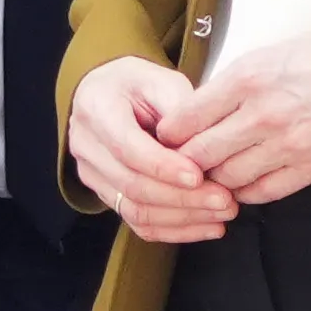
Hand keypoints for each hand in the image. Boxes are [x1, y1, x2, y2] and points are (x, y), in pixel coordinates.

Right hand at [67, 57, 240, 243]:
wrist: (107, 93)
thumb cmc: (136, 84)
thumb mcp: (161, 80)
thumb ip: (180, 110)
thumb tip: (201, 149)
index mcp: (97, 110)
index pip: (128, 148)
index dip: (164, 167)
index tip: (199, 175)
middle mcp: (87, 146)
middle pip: (132, 185)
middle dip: (183, 198)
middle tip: (223, 198)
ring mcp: (92, 174)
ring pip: (135, 210)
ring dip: (183, 217)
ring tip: (221, 213)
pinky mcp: (106, 194)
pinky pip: (138, 223)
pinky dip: (175, 230)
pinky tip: (206, 226)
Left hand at [167, 31, 310, 204]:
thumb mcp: (260, 58)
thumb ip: (226, 87)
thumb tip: (192, 116)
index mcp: (247, 80)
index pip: (188, 117)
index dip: (169, 133)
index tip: (166, 138)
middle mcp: (263, 115)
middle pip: (202, 153)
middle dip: (184, 162)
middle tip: (178, 164)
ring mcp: (287, 145)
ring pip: (229, 177)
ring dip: (214, 179)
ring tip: (209, 174)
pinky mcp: (310, 168)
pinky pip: (263, 192)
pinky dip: (245, 192)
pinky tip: (239, 185)